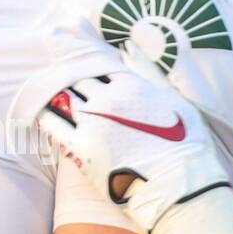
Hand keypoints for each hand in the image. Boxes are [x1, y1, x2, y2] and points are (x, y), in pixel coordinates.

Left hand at [38, 71, 231, 233]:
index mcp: (131, 85)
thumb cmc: (186, 145)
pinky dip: (47, 117)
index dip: (91, 69)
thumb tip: (128, 47)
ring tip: (54, 102)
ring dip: (59, 98)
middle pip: (78, 80)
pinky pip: (52, 124)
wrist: (180, 186)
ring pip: (63, 98)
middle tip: (64, 87)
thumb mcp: (175, 100)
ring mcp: (92, 123)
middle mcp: (108, 99)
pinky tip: (46, 117)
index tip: (87, 75)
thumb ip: (149, 72)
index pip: (98, 65)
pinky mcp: (81, 148)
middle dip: (72, 82)